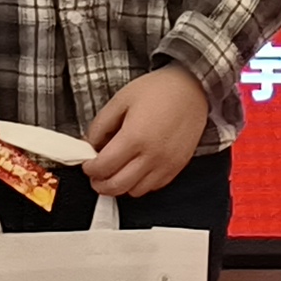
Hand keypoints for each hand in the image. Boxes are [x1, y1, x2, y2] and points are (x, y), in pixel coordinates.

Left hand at [85, 64, 216, 199]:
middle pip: (116, 186)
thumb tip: (89, 146)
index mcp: (134, 136)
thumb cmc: (158, 90)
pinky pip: (153, 187)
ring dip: (120, 186)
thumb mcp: (120, 100)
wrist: (193, 89)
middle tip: (95, 175)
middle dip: (100, 183)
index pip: (103, 167)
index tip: (87, 163)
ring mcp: (166, 164)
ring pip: (135, 191)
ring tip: (115, 172)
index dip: (89, 168)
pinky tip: (135, 170)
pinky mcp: (177, 167)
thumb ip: (100, 125)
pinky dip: (140, 184)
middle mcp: (152, 155)